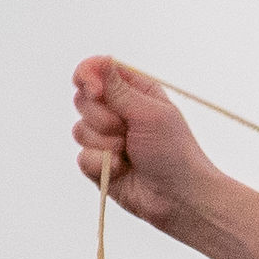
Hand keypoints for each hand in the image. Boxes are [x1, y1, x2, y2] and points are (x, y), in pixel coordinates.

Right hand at [70, 56, 217, 230]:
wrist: (179, 198)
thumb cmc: (174, 152)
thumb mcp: (149, 114)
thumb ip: (119, 89)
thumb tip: (100, 61)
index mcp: (135, 92)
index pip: (97, 70)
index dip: (89, 76)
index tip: (95, 90)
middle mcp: (118, 112)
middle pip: (82, 100)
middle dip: (102, 118)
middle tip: (127, 131)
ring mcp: (107, 138)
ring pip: (79, 129)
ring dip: (105, 143)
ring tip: (128, 153)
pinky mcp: (99, 163)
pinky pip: (81, 156)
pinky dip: (101, 164)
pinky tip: (123, 170)